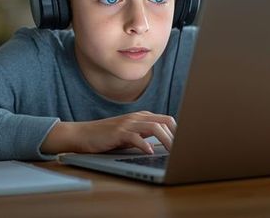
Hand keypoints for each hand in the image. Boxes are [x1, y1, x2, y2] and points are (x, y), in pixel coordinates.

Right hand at [41, 111, 175, 154]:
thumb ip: (146, 135)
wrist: (83, 134)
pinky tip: (149, 152)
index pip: (167, 120)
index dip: (179, 131)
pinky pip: (135, 137)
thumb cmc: (107, 137)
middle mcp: (137, 117)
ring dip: (166, 140)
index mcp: (142, 117)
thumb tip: (165, 144)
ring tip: (172, 152)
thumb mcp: (130, 135)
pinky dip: (144, 144)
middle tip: (183, 149)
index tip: (187, 143)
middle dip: (176, 135)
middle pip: (164, 121)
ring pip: (154, 127)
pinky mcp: (118, 133)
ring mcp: (127, 124)